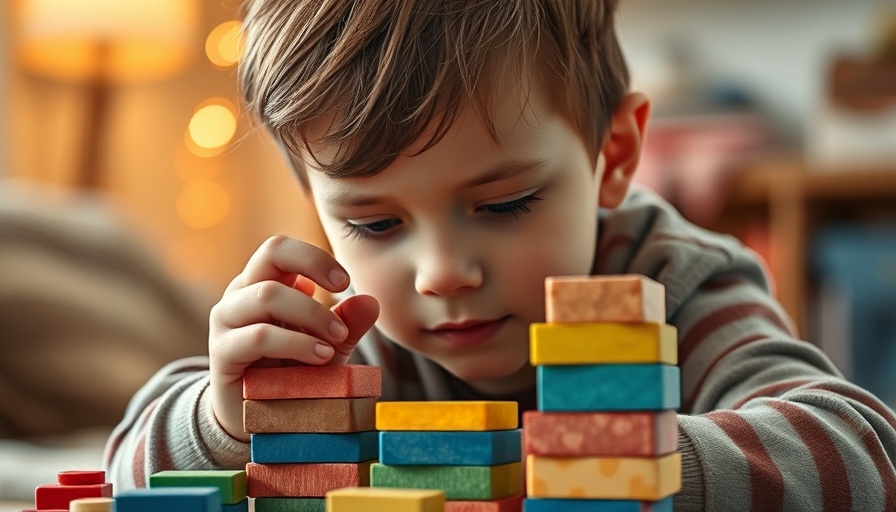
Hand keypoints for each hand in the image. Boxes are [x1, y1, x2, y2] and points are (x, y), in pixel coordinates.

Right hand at [208, 235, 378, 440]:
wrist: (259, 421)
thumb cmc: (292, 376)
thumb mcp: (328, 349)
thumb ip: (347, 326)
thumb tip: (371, 301)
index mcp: (264, 285)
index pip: (282, 249)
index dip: (314, 256)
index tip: (345, 281)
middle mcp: (242, 295)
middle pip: (271, 253)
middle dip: (314, 265)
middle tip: (343, 290)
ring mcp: (227, 321)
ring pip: (268, 295)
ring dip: (311, 314)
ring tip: (336, 340)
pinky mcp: (223, 353)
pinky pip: (260, 337)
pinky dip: (297, 344)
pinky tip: (320, 357)